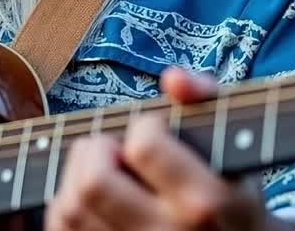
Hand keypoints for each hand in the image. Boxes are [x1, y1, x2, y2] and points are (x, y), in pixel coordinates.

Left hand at [46, 68, 292, 230]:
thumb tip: (173, 79)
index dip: (144, 126)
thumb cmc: (229, 187)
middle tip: (115, 147)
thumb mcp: (232, 142)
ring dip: (75, 175)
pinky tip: (90, 195)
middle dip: (96, 149)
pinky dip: (65, 204)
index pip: (145, 148)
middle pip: (94, 183)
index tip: (155, 130)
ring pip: (70, 209)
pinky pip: (61, 229)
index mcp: (203, 203)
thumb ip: (207, 97)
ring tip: (103, 167)